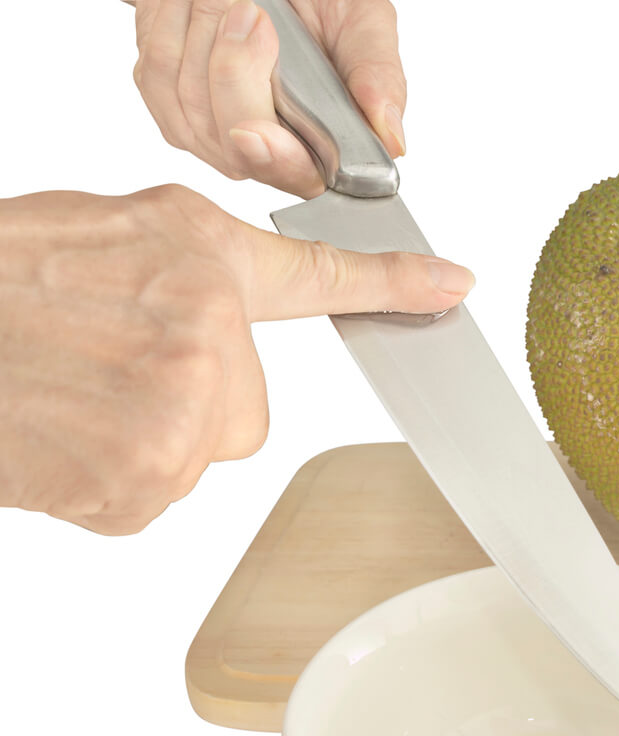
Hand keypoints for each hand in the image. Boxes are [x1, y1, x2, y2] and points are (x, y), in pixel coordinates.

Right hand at [0, 185, 472, 533]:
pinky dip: (111, 478)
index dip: (396, 282)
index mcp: (205, 263)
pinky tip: (67, 437)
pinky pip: (154, 494)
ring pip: (197, 453)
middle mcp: (209, 336)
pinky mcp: (145, 486)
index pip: (324, 276)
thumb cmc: (5, 282)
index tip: (452, 284)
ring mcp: (181, 417)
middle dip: (186, 399)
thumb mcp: (116, 237)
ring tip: (75, 395)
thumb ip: (199, 271)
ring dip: (144, 439)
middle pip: (244, 408)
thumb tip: (236, 312)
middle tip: (106, 367)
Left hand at [132, 0, 404, 195]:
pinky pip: (155, 79)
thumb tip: (392, 137)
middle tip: (255, 14)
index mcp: (324, 142)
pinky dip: (171, 30)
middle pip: (233, 143)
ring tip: (236, 3)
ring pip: (189, 107)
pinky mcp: (168, 103)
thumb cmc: (319, 1)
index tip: (256, 131)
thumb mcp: (364, 20)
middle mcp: (267, 146)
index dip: (274, 160)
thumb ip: (378, 76)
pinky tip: (199, 10)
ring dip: (205, 37)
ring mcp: (212, 131)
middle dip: (235, 70)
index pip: (298, 176)